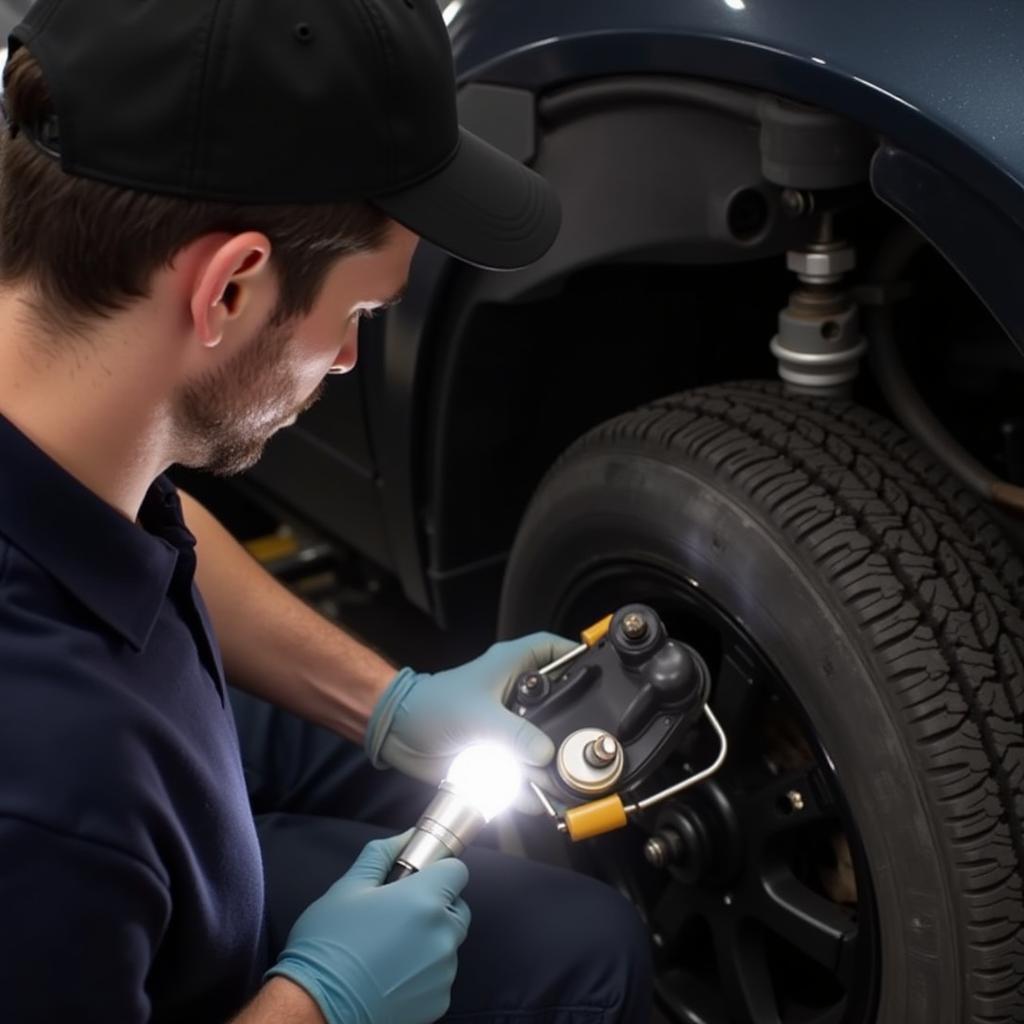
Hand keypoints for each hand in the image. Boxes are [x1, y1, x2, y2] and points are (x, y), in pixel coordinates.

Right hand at [266, 833, 470, 1023]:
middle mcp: (442, 934)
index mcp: (424, 900)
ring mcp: (443, 971)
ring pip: (448, 942)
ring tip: (390, 947)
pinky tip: (392, 973)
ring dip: (430, 939)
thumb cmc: (328, 946)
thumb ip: (381, 855)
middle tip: (398, 915)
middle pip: (457, 907)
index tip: (418, 880)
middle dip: (436, 905)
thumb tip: (406, 837)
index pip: (456, 871)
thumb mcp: (347, 888)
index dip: (438, 871)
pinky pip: (441, 974)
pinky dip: (424, 971)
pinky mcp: (439, 1000)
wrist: (317, 1009)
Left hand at [364, 633, 576, 811]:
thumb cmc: (432, 706)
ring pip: (545, 745)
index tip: (600, 672)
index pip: (554, 650)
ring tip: (565, 784)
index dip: (577, 656)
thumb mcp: (477, 714)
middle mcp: (517, 695)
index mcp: (513, 667)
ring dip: (553, 767)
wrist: (399, 736)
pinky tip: (539, 802)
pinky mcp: (501, 754)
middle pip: (560, 705)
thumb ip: (514, 733)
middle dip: (573, 727)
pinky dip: (532, 789)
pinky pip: (525, 773)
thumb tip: (546, 753)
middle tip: (588, 744)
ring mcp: (510, 727)